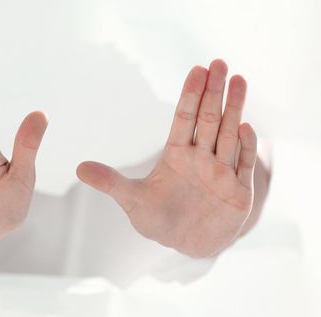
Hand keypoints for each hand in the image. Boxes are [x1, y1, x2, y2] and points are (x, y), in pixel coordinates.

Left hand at [76, 60, 256, 257]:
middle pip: (208, 120)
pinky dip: (246, 148)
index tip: (197, 70)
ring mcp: (222, 172)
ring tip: (238, 80)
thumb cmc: (158, 219)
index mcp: (176, 154)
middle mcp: (201, 157)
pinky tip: (245, 127)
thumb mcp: (132, 201)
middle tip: (219, 63)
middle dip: (213, 93)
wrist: (186, 244)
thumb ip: (110, 183)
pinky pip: (243, 164)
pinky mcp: (239, 190)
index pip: (184, 119)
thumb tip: (78, 168)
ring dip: (234, 109)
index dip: (190, 95)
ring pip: (229, 135)